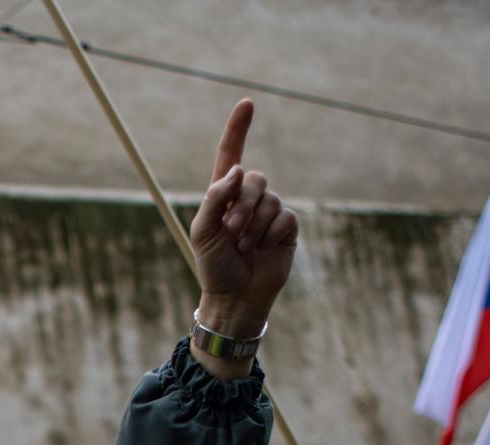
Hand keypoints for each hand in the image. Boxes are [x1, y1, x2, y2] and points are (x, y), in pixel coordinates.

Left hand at [188, 100, 297, 358]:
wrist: (235, 295)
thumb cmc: (214, 265)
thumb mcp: (203, 230)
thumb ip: (215, 197)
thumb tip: (236, 169)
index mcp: (224, 195)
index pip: (231, 154)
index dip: (238, 129)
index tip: (247, 103)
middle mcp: (247, 198)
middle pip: (254, 178)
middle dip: (242, 205)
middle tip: (232, 233)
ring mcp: (268, 212)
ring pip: (269, 199)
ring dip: (254, 226)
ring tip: (245, 248)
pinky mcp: (286, 227)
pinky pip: (284, 217)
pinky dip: (271, 234)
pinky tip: (264, 249)